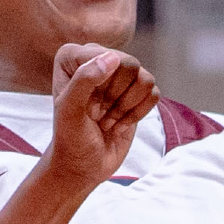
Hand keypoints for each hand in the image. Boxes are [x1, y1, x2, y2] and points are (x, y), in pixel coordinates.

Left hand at [47, 43, 157, 188]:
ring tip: (108, 118)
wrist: (84, 166)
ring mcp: (118, 75)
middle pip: (130, 65)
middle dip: (116, 97)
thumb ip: (84, 80)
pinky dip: (138, 113)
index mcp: (73, 57)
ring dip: (127, 106)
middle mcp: (96, 59)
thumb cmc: (71, 139)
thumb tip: (113, 57)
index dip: (103, 87)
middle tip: (98, 113)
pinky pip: (153, 93)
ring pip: (145, 79)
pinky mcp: (136, 92)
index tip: (87, 108)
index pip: (109, 57)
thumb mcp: (70, 111)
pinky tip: (119, 123)